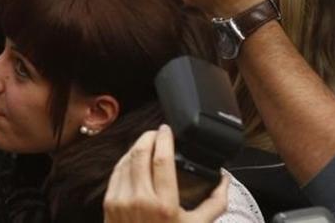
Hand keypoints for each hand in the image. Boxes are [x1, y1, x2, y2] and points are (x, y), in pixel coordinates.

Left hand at [104, 126, 230, 222]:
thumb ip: (215, 203)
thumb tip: (225, 180)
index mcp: (164, 205)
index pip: (162, 159)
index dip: (164, 138)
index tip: (168, 129)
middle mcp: (140, 200)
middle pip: (140, 153)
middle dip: (148, 137)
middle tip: (157, 133)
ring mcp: (121, 201)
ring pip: (126, 160)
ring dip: (136, 147)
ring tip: (147, 144)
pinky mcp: (109, 204)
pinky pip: (115, 173)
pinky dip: (125, 162)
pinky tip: (133, 160)